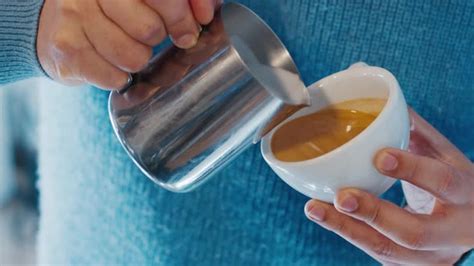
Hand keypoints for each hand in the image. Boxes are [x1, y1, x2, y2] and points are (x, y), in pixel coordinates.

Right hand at [37, 0, 220, 89]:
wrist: (56, 26)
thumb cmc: (111, 11)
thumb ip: (181, 1)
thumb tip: (208, 12)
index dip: (183, 17)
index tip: (193, 28)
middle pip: (150, 30)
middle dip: (157, 38)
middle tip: (149, 36)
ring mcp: (75, 18)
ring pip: (134, 57)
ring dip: (138, 59)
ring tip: (124, 47)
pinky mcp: (66, 50)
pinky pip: (115, 78)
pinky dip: (119, 77)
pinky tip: (109, 62)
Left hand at [304, 109, 473, 264]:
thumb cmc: (455, 187)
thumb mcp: (446, 158)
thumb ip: (417, 132)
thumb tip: (382, 95)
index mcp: (464, 194)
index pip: (442, 182)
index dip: (413, 170)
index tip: (379, 157)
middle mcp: (452, 233)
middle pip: (414, 232)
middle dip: (374, 213)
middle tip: (342, 196)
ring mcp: (431, 257)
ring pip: (388, 250)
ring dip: (347, 229)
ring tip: (315, 208)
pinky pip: (377, 254)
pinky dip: (349, 234)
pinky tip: (325, 217)